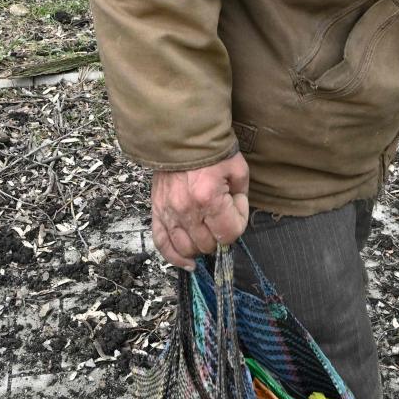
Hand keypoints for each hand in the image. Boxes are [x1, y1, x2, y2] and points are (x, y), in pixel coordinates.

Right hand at [150, 153, 250, 268]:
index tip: (236, 205)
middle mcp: (187, 209)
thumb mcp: (237, 169)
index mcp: (209, 198)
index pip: (230, 233)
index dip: (238, 223)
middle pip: (209, 244)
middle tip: (221, 215)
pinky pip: (162, 242)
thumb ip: (241, 197)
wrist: (180, 136)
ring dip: (201, 247)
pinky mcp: (157, 211)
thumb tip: (235, 216)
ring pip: (187, 248)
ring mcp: (169, 212)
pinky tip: (187, 263)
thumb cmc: (212, 151)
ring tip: (207, 235)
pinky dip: (174, 257)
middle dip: (220, 234)